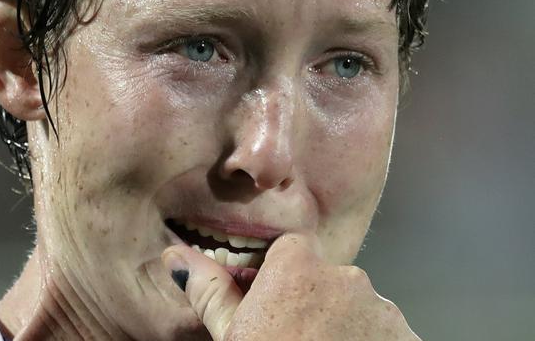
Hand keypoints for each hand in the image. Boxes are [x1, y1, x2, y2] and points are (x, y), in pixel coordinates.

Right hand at [162, 231, 420, 340]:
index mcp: (297, 267)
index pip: (291, 250)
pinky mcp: (407, 338)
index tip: (273, 306)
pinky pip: (385, 333)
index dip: (280, 277)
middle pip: (325, 278)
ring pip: (356, 307)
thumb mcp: (233, 335)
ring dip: (344, 327)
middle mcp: (346, 276)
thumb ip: (209, 289)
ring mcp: (382, 309)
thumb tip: (175, 255)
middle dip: (313, 303)